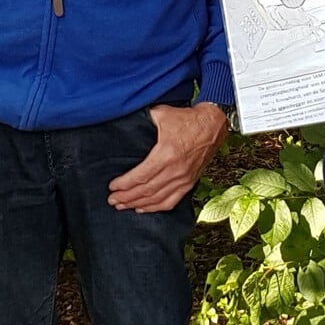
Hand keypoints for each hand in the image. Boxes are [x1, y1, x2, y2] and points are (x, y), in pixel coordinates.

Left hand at [108, 103, 228, 212]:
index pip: (140, 176)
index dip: (124, 184)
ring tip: (122, 206)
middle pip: (146, 190)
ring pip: (157, 198)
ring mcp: (184, 178)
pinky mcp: (189, 182)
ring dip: (138, 204)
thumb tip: (124, 124)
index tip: (112, 186)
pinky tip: (143, 209)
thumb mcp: (162, 114)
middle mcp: (175, 170)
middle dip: (126, 197)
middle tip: (112, 200)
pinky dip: (156, 208)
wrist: (212, 125)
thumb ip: (143, 120)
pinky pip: (171, 201)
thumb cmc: (187, 119)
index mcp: (166, 154)